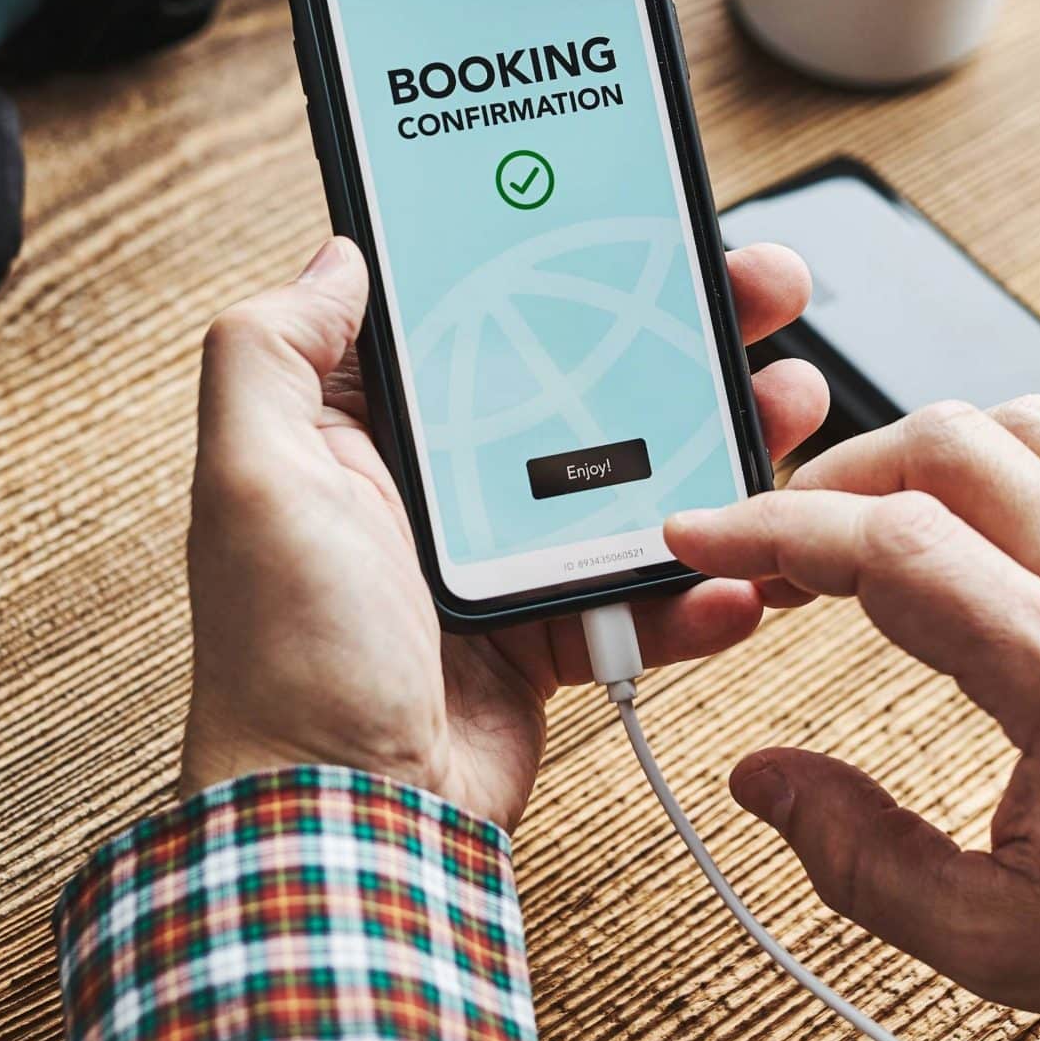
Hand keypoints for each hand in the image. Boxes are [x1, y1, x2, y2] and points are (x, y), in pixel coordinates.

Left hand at [177, 235, 828, 830]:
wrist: (348, 825)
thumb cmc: (286, 660)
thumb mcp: (252, 482)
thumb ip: (272, 352)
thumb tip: (333, 252)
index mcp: (367, 425)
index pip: (478, 306)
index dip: (558, 252)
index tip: (640, 214)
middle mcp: (439, 477)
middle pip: (582, 371)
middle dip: (679, 326)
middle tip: (760, 288)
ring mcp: (506, 553)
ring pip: (638, 469)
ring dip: (723, 435)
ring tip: (787, 404)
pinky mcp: (556, 628)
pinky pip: (651, 589)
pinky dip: (705, 584)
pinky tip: (742, 574)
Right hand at [665, 397, 1039, 1040]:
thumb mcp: (1010, 946)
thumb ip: (863, 860)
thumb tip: (767, 781)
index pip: (894, 549)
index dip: (773, 528)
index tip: (704, 534)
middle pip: (947, 444)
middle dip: (830, 477)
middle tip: (778, 538)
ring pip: (1023, 427)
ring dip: (922, 457)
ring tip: (870, 524)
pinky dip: (1012, 468)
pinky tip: (985, 526)